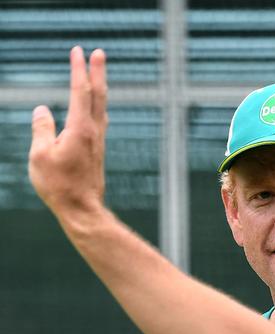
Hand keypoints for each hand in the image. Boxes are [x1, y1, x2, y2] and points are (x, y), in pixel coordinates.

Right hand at [29, 46, 107, 215]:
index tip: (78, 51)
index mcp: (81, 129)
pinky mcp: (98, 150)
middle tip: (99, 52)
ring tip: (98, 73)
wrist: (82, 209)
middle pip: (98, 94)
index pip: (81, 91)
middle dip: (97, 71)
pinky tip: (97, 107)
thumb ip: (41, 129)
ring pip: (101, 106)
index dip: (79, 69)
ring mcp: (98, 140)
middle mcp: (94, 131)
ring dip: (99, 87)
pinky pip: (99, 120)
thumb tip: (42, 109)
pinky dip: (97, 105)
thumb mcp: (40, 156)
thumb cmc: (59, 185)